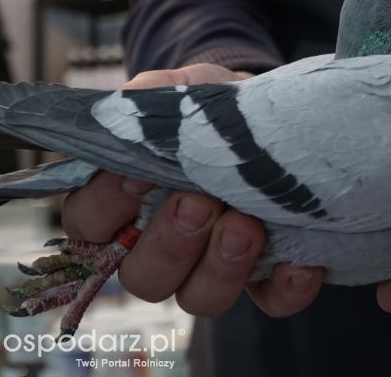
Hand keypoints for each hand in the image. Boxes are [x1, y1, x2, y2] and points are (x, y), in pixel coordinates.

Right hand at [62, 63, 324, 317]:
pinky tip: (301, 259)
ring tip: (246, 225)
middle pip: (142, 277)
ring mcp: (216, 268)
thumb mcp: (184, 89)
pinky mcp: (268, 278)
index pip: (89, 225)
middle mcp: (165, 246)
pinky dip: (286, 286)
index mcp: (127, 203)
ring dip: (221, 269)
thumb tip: (129, 103)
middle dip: (168, 245)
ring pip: (201, 299)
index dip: (105, 209)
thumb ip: (152, 96)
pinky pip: (274, 301)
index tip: (136, 176)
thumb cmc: (214, 108)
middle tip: (198, 203)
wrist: (275, 112)